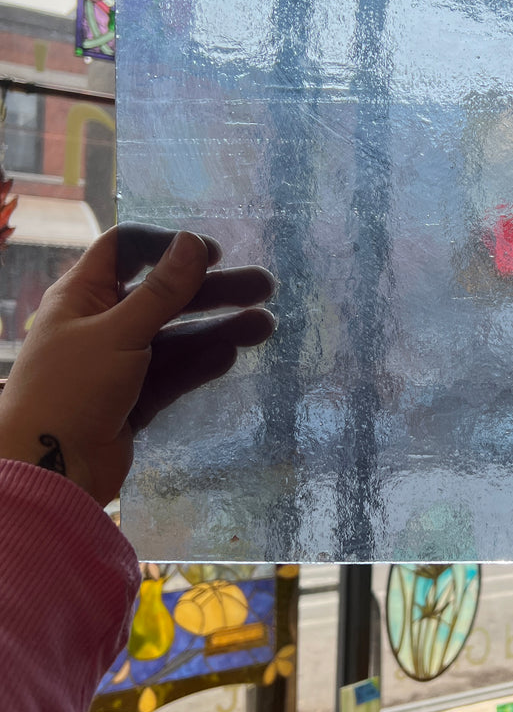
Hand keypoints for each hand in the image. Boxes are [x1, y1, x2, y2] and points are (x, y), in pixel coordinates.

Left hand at [0, 224, 275, 504]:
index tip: (212, 253)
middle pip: (164, 295)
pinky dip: (200, 363)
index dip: (168, 246)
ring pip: (175, 336)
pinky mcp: (134, 399)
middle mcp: (101, 323)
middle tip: (264, 287)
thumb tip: (193, 241)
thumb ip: (162, 291)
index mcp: (83, 295)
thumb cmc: (71, 389)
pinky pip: (173, 373)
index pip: (126, 250)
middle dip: (213, 290)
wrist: (48, 469)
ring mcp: (119, 363)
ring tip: (265, 326)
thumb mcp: (119, 332)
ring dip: (218, 328)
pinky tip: (231, 354)